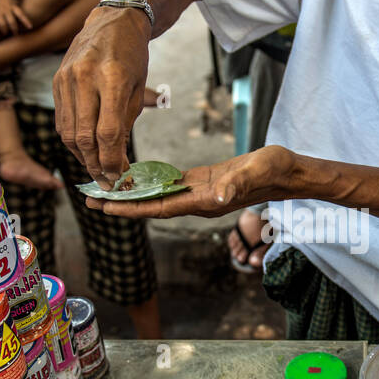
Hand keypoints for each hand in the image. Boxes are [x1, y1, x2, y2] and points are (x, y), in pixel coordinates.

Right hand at [0, 0, 31, 38]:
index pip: (21, 14)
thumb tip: (23, 4)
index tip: (30, 27)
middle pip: (12, 22)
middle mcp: (6, 9)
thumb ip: (16, 4)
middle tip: (16, 35)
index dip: (26, 21)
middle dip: (14, 30)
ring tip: (5, 34)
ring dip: (4, 31)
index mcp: (12, 6)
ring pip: (2, 24)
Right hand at [54, 4, 151, 184]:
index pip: (108, 133)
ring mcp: (66, 78)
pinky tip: (84, 149)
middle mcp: (84, 77)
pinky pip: (62, 120)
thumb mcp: (138, 88)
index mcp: (112, 78)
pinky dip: (72, 140)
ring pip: (69, 132)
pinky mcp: (56, 81)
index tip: (119, 175)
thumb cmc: (132, 55)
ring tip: (96, 168)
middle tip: (107, 180)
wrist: (112, 21)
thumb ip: (125, 123)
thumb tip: (115, 160)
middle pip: (85, 137)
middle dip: (95, 165)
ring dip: (82, 156)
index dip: (112, 160)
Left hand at [82, 146, 290, 219]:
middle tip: (89, 200)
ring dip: (132, 195)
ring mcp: (199, 194)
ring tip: (104, 190)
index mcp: (205, 201)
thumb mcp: (257, 170)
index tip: (105, 207)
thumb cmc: (275, 170)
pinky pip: (170, 186)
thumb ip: (237, 183)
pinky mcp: (203, 183)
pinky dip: (150, 184)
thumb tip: (217, 197)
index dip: (131, 208)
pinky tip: (135, 178)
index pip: (160, 208)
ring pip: (158, 197)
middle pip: (152, 206)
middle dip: (121, 205)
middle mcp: (198, 202)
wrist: (289, 173)